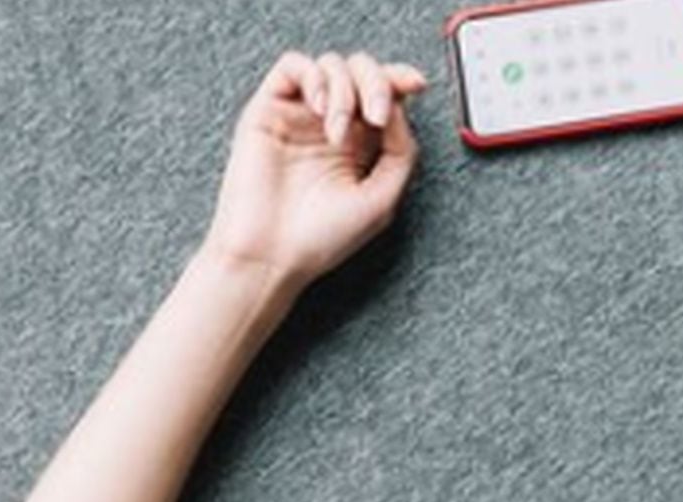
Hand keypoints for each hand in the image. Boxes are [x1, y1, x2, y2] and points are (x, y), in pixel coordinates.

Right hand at [200, 49, 427, 289]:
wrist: (272, 257)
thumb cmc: (321, 240)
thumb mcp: (383, 198)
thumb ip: (401, 150)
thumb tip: (398, 105)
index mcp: (360, 145)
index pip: (384, 93)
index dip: (399, 79)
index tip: (414, 85)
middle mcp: (330, 125)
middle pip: (361, 70)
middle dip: (376, 82)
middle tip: (375, 117)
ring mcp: (299, 116)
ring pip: (331, 64)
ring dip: (345, 90)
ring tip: (337, 132)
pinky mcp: (268, 111)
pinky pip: (293, 66)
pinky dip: (313, 76)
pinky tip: (318, 108)